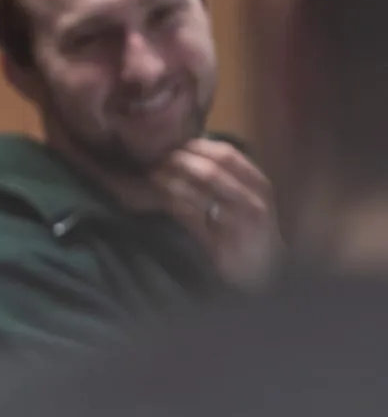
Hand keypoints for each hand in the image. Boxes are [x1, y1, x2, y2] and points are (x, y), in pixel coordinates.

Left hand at [152, 139, 281, 287]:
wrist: (262, 272)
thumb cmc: (247, 235)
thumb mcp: (239, 204)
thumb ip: (220, 184)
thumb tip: (183, 162)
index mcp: (257, 182)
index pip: (227, 153)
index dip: (197, 146)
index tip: (173, 144)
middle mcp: (254, 194)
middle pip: (215, 166)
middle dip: (183, 159)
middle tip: (157, 158)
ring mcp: (242, 215)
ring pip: (205, 187)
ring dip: (174, 179)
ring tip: (153, 175)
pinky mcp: (227, 237)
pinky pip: (195, 214)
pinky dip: (175, 202)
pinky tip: (161, 198)